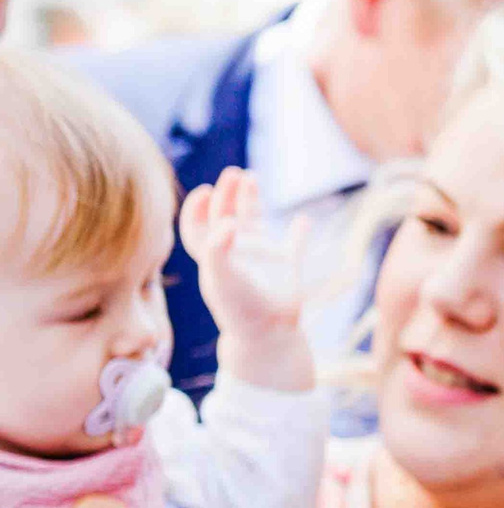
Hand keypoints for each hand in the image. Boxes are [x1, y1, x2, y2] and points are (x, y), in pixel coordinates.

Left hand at [179, 167, 314, 389]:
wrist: (269, 333)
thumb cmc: (239, 308)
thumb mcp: (221, 278)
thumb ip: (217, 249)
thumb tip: (225, 222)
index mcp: (212, 256)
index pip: (196, 226)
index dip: (197, 208)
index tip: (206, 191)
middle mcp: (234, 253)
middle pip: (224, 216)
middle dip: (226, 194)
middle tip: (233, 174)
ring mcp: (260, 259)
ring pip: (252, 222)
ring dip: (251, 200)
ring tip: (251, 178)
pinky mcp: (286, 268)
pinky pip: (294, 246)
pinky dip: (299, 232)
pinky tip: (303, 220)